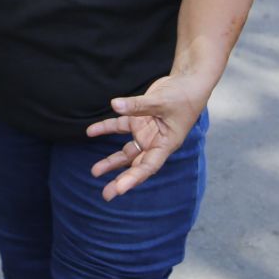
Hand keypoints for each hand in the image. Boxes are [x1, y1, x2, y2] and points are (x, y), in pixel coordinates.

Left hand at [85, 74, 212, 201]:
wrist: (187, 84)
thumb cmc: (182, 96)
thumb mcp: (161, 101)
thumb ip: (137, 105)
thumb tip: (115, 105)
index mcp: (166, 145)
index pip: (148, 166)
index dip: (134, 178)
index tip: (120, 189)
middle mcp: (154, 143)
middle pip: (136, 165)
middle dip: (121, 179)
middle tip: (107, 195)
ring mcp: (145, 133)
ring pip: (125, 152)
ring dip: (111, 161)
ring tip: (95, 172)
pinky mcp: (138, 121)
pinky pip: (118, 127)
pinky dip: (105, 128)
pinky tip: (91, 132)